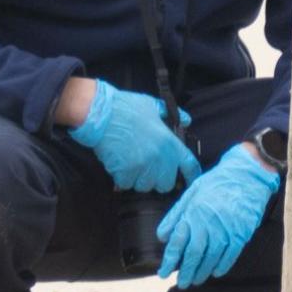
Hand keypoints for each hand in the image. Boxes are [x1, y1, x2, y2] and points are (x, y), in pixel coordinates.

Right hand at [67, 80, 201, 192]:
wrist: (101, 113)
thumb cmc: (126, 108)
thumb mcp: (154, 105)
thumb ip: (172, 115)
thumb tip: (186, 120)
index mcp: (170, 142)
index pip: (190, 166)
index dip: (191, 176)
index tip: (188, 181)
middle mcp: (159, 158)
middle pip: (166, 184)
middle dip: (157, 179)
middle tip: (148, 168)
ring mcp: (142, 167)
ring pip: (145, 186)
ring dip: (138, 179)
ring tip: (131, 163)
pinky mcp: (125, 173)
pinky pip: (126, 184)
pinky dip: (122, 179)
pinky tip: (119, 164)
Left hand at [156, 144, 280, 288]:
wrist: (247, 176)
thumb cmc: (218, 182)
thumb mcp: (192, 192)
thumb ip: (176, 214)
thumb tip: (162, 234)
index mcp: (193, 214)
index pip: (177, 242)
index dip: (169, 260)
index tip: (163, 272)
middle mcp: (208, 224)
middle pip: (193, 254)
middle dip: (185, 271)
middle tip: (181, 283)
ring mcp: (225, 230)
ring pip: (211, 258)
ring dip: (202, 272)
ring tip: (196, 280)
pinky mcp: (241, 234)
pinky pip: (230, 255)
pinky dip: (222, 266)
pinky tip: (216, 272)